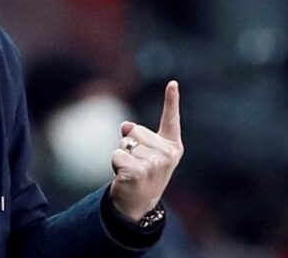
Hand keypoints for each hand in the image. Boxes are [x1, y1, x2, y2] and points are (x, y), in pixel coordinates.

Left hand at [109, 81, 183, 221]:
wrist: (138, 203)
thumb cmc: (142, 173)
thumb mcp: (143, 152)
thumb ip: (137, 135)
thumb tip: (126, 125)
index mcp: (172, 146)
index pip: (171, 119)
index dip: (171, 100)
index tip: (172, 83)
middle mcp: (168, 154)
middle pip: (135, 130)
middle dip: (129, 144)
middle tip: (136, 163)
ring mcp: (155, 164)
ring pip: (125, 143)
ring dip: (122, 156)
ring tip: (131, 171)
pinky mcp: (139, 172)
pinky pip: (117, 154)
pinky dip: (115, 164)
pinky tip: (125, 177)